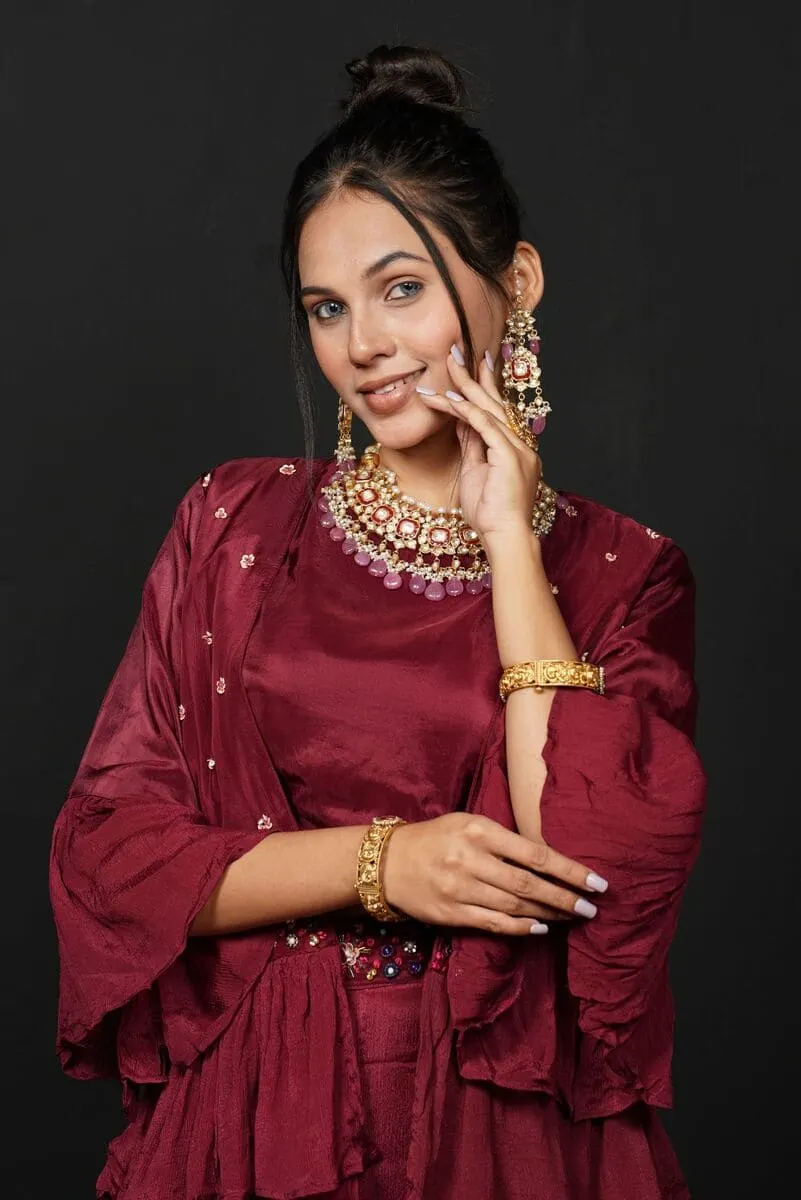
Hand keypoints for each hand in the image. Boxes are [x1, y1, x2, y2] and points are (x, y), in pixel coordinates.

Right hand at [381, 812, 606, 934]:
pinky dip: (521, 928)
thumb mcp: (469, 823)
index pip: (536, 853)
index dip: (570, 870)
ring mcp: (459, 889)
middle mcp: (470, 859)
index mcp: (480, 830)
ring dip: (549, 914)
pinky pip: (493, 924)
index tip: (597, 882)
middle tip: (592, 907)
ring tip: (572, 916)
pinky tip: (542, 929)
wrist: (387, 862)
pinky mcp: (451, 913)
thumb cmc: (436, 838)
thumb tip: (549, 860)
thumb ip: (505, 839)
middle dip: (566, 898)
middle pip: (529, 885)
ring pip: (515, 907)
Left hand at [416, 344, 540, 543]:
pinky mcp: (509, 456)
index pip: (495, 412)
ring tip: (448, 365)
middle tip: (457, 351)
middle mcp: (521, 444)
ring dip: (465, 387)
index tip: (471, 366)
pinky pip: (484, 425)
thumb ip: (472, 446)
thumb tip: (460, 423)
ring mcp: (518, 449)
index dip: (482, 388)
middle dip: (475, 376)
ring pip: (488, 409)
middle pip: (495, 403)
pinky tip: (449, 399)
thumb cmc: (491, 515)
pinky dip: (466, 411)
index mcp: (514, 450)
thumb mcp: (476, 473)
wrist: (505, 537)